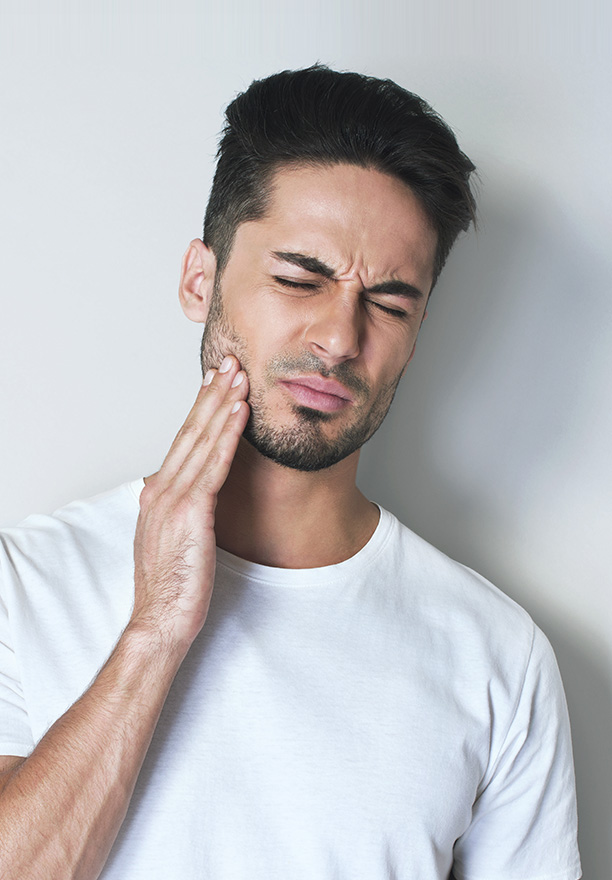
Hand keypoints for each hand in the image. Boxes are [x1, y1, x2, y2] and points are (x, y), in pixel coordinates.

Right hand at [131, 355, 248, 650]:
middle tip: (229, 362)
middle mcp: (161, 489)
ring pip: (203, 440)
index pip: (182, 441)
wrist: (160, 619)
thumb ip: (181, 510)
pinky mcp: (191, 512)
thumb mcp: (174, 538)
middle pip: (191, 431)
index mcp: (157, 493)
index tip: (214, 382)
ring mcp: (173, 498)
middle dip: (212, 394)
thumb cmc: (172, 586)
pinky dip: (228, 435)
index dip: (200, 409)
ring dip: (223, 404)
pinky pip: (214, 465)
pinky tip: (240, 412)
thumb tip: (194, 494)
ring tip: (240, 376)